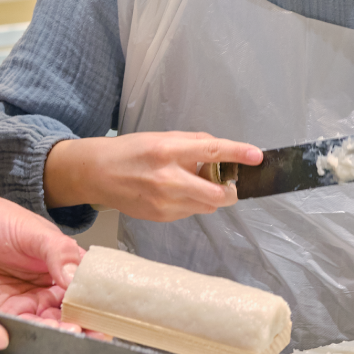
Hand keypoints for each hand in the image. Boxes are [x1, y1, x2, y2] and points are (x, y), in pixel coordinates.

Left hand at [0, 188, 85, 322]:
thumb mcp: (31, 229)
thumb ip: (57, 251)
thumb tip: (77, 276)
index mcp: (59, 264)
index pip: (86, 287)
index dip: (98, 299)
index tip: (108, 307)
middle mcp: (44, 287)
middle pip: (72, 313)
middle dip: (85, 323)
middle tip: (94, 326)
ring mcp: (22, 303)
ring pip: (50, 326)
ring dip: (63, 333)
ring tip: (73, 331)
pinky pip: (21, 331)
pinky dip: (35, 335)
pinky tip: (45, 332)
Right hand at [44, 131, 261, 220]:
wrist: (97, 174)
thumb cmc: (131, 151)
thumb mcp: (162, 136)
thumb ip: (192, 144)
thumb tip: (219, 152)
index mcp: (168, 151)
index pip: (212, 152)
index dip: (238, 153)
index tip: (256, 155)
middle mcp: (168, 179)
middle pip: (217, 194)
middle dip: (230, 191)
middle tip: (230, 184)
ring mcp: (164, 203)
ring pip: (206, 206)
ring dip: (210, 196)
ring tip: (194, 183)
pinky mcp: (161, 217)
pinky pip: (190, 212)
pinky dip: (192, 203)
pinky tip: (175, 193)